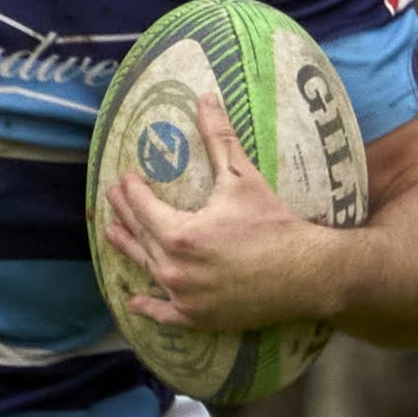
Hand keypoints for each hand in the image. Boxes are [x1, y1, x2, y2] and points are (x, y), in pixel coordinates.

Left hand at [99, 98, 344, 335]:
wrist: (305, 273)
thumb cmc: (274, 224)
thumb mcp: (242, 179)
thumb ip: (218, 140)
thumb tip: (206, 99)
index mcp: (180, 235)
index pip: (144, 207)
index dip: (133, 190)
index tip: (127, 177)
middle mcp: (175, 269)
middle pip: (140, 237)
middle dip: (125, 214)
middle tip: (112, 198)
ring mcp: (185, 297)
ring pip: (147, 270)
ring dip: (128, 250)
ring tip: (112, 234)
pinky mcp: (199, 317)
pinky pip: (166, 314)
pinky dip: (149, 308)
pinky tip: (135, 302)